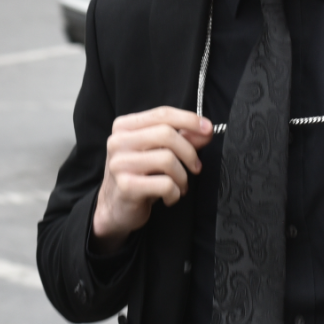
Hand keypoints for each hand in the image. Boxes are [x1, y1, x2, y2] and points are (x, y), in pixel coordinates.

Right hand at [92, 107, 212, 253]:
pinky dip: (175, 193)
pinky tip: (169, 197)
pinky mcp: (126, 186)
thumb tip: (206, 130)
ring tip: (180, 185)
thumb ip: (182, 138)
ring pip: (168, 159)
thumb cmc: (140, 177)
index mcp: (124, 126)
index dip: (189, 120)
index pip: (162, 114)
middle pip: (167, 134)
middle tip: (196, 167)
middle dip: (189, 152)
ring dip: (183, 176)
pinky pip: (165, 184)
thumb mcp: (158, 153)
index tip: (208, 129)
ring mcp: (120, 163)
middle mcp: (118, 141)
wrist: (115, 209)